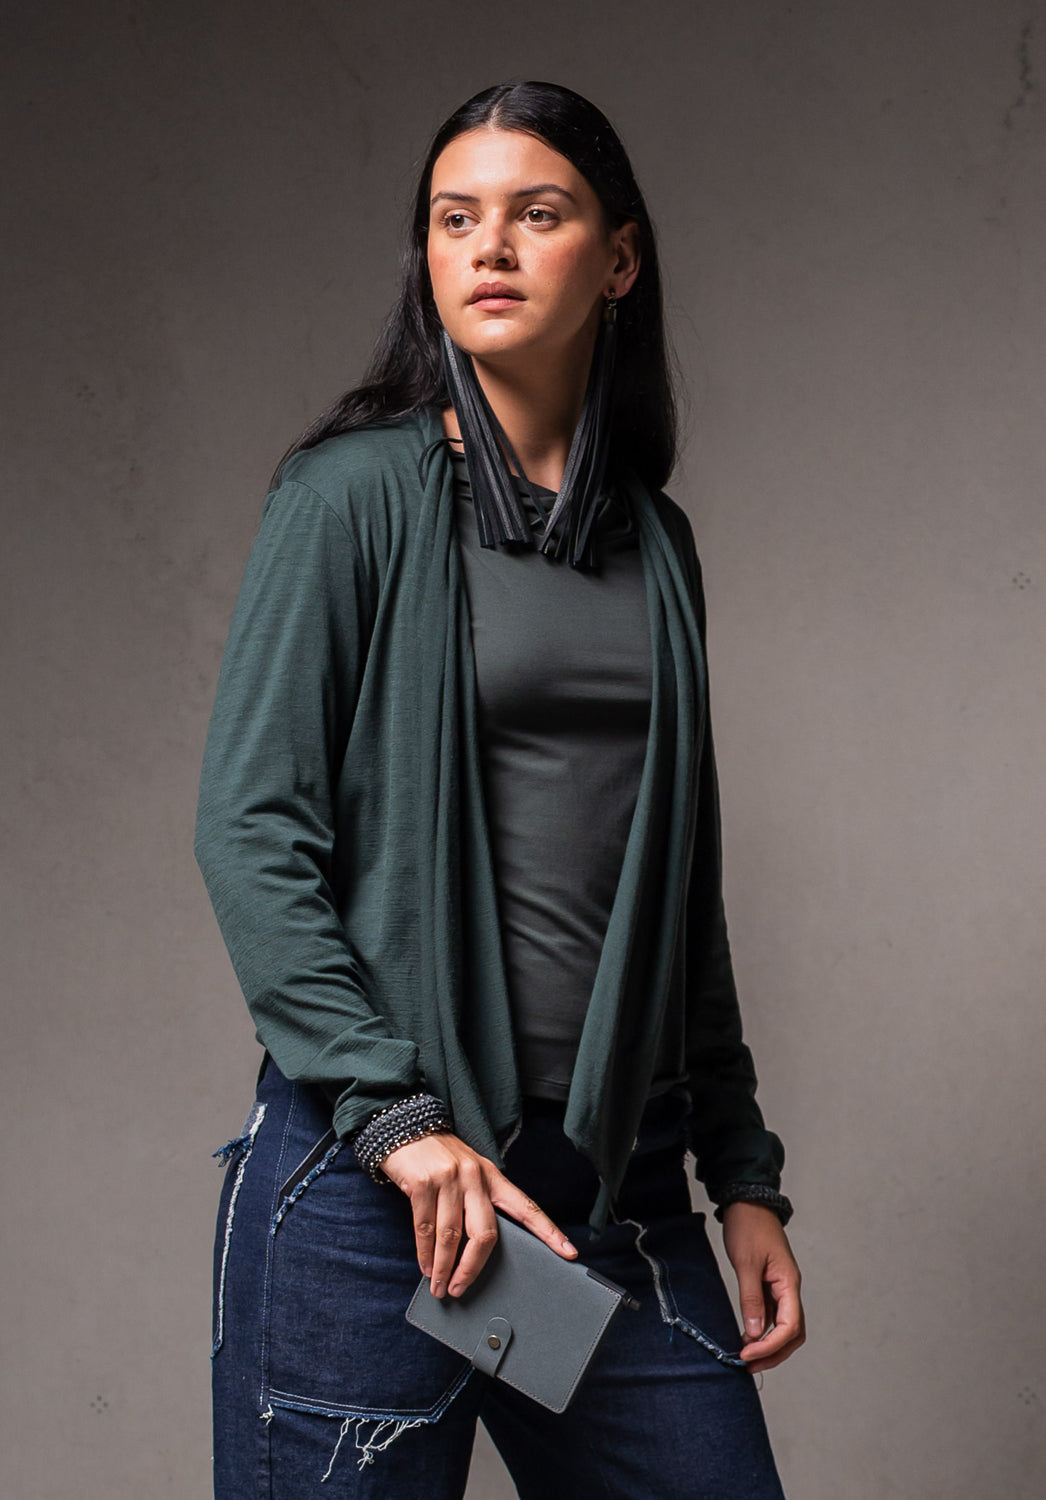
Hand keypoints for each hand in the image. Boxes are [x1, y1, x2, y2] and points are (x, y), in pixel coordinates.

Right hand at [380, 1131, 577, 1299]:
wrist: (406, 1128)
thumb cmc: (440, 1159)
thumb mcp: (468, 1174)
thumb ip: (477, 1203)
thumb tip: (474, 1252)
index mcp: (493, 1177)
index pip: (526, 1207)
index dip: (549, 1231)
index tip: (568, 1252)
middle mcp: (474, 1176)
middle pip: (484, 1233)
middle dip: (472, 1268)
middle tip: (460, 1289)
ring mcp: (448, 1178)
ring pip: (451, 1236)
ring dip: (443, 1268)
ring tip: (439, 1286)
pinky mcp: (423, 1182)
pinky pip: (425, 1229)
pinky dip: (425, 1254)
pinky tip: (426, 1267)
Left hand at [721, 1201, 805, 1373]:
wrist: (747, 1202)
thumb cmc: (748, 1226)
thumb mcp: (746, 1263)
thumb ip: (751, 1298)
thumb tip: (754, 1333)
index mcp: (789, 1283)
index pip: (790, 1327)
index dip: (770, 1346)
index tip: (747, 1355)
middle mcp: (789, 1288)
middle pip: (792, 1333)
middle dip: (773, 1353)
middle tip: (748, 1365)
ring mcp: (781, 1287)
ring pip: (783, 1326)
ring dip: (767, 1344)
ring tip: (746, 1356)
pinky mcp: (770, 1285)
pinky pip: (772, 1315)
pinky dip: (761, 1330)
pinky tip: (746, 1336)